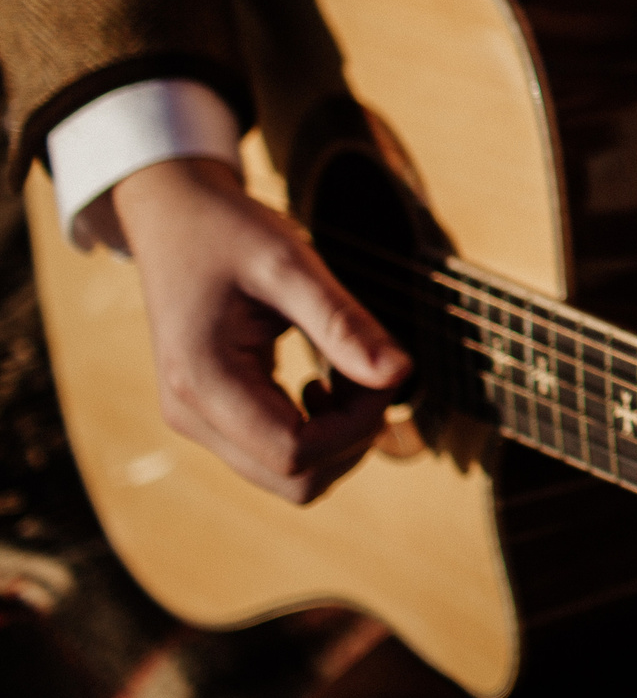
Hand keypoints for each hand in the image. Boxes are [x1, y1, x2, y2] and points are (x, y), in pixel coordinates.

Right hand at [107, 157, 410, 502]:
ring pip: (289, 476)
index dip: (359, 424)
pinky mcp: (211, 416)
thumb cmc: (229, 231)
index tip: (388, 370)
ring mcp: (197, 421)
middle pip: (295, 480)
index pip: (296, 453)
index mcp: (204, 381)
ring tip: (348, 369)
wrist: (173, 216)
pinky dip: (318, 429)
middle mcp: (192, 415)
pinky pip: (276, 453)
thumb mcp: (290, 263)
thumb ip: (342, 322)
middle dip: (353, 436)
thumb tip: (402, 374)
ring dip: (339, 435)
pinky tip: (325, 381)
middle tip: (372, 371)